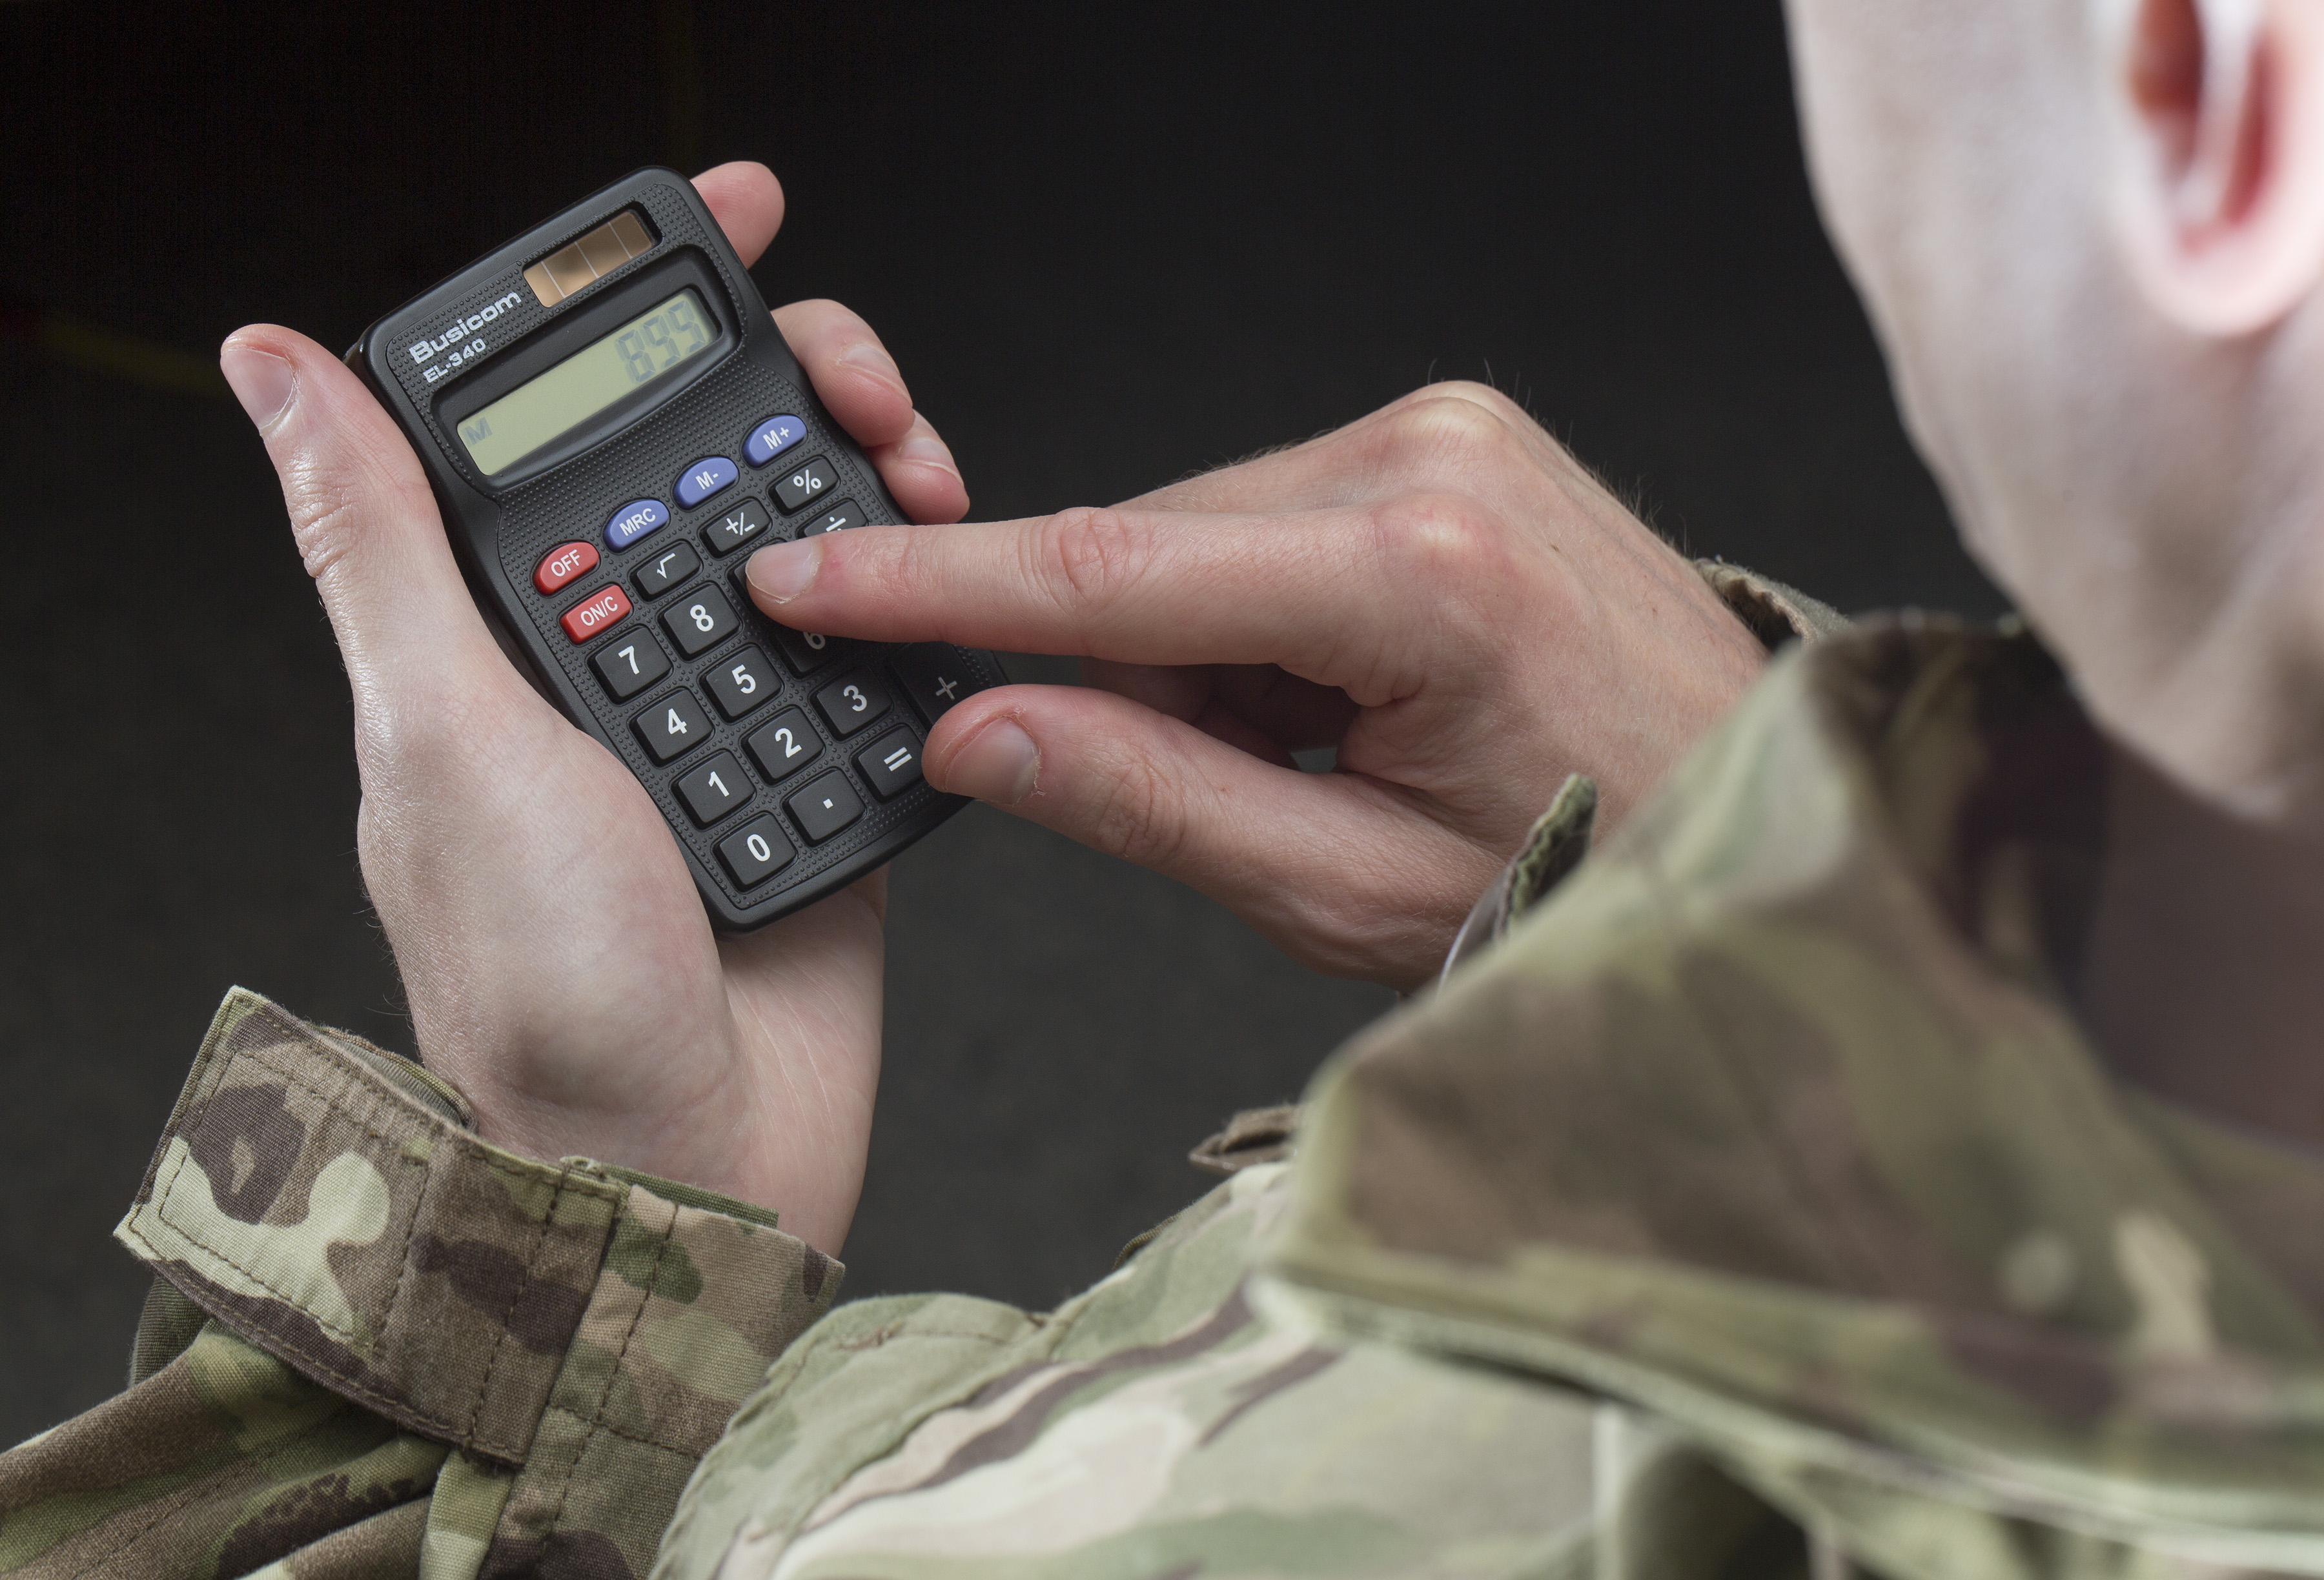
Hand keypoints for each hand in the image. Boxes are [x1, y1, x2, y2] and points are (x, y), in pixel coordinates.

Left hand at [219, 163, 965, 1250]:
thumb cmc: (547, 987)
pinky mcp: (825, 773)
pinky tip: (953, 578)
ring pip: (817, 537)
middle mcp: (610, 659)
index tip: (738, 221)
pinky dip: (929, 603)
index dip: (645, 300)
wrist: (694, 1170)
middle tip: (867, 387)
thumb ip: (385, 548)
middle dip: (802, 381)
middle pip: (715, 456)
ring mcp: (728, 713)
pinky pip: (890, 652)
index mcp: (500, 632)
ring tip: (924, 478)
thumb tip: (270, 367)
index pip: (568, 417)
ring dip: (877, 482)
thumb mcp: (444, 740)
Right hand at [742, 382, 1766, 990]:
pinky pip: (1272, 519)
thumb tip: (976, 733)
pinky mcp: (1454, 440)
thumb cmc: (1590, 864)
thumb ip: (1145, 800)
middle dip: (1104, 669)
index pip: (1108, 569)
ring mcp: (1450, 430)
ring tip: (1309, 762)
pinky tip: (1330, 703)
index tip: (806, 577)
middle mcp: (1430, 457)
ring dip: (1192, 652)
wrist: (1750, 817)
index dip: (932, 585)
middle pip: (1151, 548)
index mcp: (1416, 574)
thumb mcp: (1348, 886)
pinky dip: (1253, 619)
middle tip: (1177, 789)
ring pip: (1202, 534)